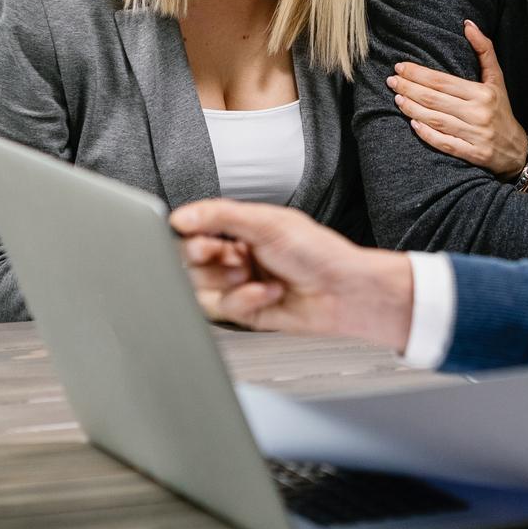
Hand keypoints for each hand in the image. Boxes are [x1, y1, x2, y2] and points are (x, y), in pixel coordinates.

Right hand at [171, 199, 415, 350]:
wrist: (344, 292)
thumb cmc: (319, 252)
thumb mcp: (268, 223)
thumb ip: (222, 216)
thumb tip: (183, 216)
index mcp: (242, 229)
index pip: (197, 231)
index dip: (191, 236)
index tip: (198, 238)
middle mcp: (238, 256)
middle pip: (191, 262)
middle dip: (206, 260)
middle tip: (224, 256)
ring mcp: (240, 285)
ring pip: (202, 289)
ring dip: (226, 282)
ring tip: (250, 275)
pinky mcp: (246, 312)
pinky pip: (224, 310)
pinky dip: (243, 300)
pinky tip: (267, 292)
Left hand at [388, 21, 527, 178]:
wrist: (515, 149)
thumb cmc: (500, 109)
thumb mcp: (496, 79)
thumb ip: (484, 50)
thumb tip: (468, 24)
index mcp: (483, 93)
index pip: (443, 81)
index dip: (419, 74)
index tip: (400, 67)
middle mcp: (479, 113)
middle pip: (435, 100)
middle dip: (410, 88)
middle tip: (392, 80)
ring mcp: (476, 136)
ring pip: (437, 120)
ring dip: (413, 109)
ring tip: (397, 98)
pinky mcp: (473, 154)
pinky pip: (445, 144)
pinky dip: (427, 134)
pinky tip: (412, 124)